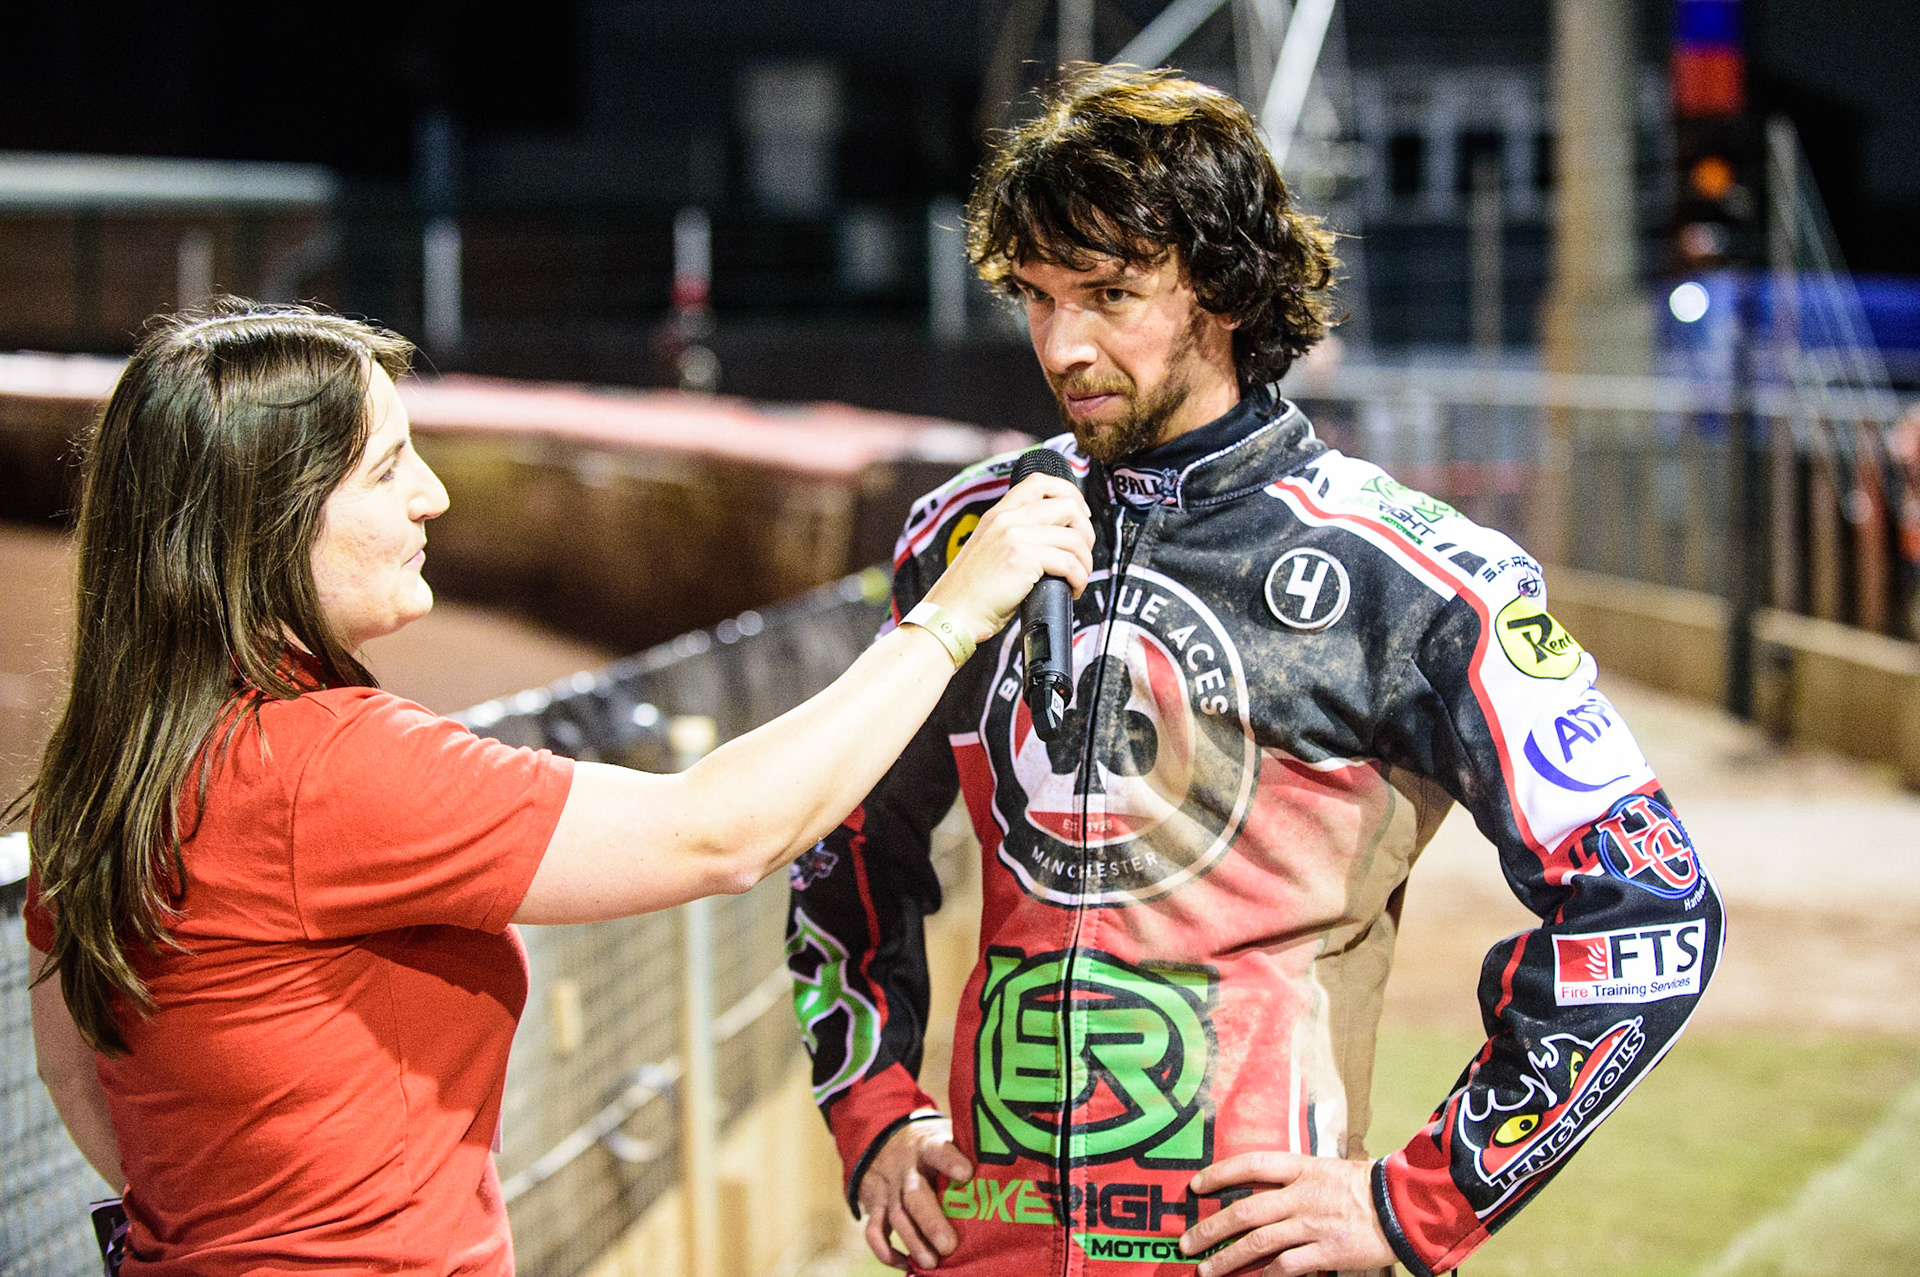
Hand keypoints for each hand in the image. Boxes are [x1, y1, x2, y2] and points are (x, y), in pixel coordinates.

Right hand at [856, 1115, 975, 1269]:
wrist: (881, 1138)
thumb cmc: (929, 1146)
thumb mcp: (943, 1137)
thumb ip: (965, 1152)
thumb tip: (1004, 1174)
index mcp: (927, 1147)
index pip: (938, 1150)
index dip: (950, 1162)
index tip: (967, 1175)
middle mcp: (905, 1168)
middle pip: (915, 1195)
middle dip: (931, 1222)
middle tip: (948, 1245)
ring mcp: (888, 1188)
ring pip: (896, 1216)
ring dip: (914, 1242)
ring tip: (932, 1263)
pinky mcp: (873, 1205)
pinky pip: (874, 1231)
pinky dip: (886, 1251)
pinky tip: (905, 1264)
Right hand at [922, 472, 1092, 643]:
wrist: (952, 613)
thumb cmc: (972, 592)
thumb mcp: (990, 549)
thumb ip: (1015, 536)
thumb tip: (1055, 539)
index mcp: (999, 513)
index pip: (1040, 482)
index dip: (1069, 494)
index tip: (1079, 516)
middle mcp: (1007, 518)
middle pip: (1068, 505)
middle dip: (1086, 531)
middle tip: (1082, 554)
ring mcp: (1015, 535)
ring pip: (1074, 537)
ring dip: (1085, 561)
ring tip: (1078, 578)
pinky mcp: (1023, 558)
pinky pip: (1069, 562)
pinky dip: (1079, 578)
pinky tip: (1072, 589)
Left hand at [1180, 1153, 1393, 1276]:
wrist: (1404, 1206)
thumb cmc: (1365, 1188)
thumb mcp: (1326, 1170)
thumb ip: (1293, 1181)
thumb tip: (1260, 1193)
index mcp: (1301, 1168)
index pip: (1250, 1165)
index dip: (1219, 1174)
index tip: (1195, 1186)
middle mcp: (1301, 1195)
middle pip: (1244, 1210)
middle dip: (1210, 1228)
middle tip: (1187, 1243)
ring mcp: (1312, 1224)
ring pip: (1257, 1242)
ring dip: (1227, 1258)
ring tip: (1206, 1270)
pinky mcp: (1326, 1252)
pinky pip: (1286, 1266)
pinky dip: (1266, 1275)